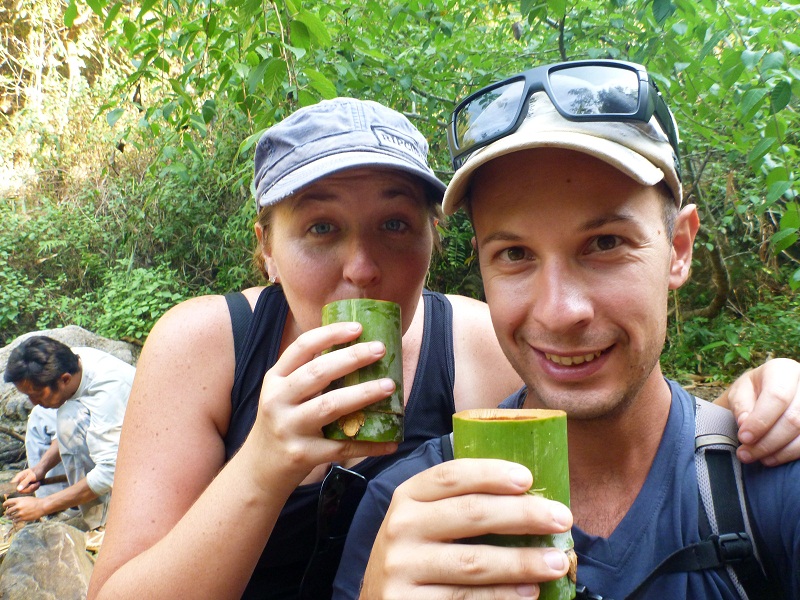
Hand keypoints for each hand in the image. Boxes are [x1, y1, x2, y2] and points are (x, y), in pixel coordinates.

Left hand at [3, 496, 45, 522]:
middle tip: (8, 513)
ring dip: (10, 517)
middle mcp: (18, 506)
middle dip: (7, 513)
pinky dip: (15, 520)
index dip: (4, 505)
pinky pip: (15, 521)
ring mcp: (20, 513)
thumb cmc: (35, 501)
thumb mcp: (26, 498)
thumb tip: (12, 505)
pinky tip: (16, 519)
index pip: (7, 502)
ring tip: (11, 517)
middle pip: (8, 511)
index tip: (5, 506)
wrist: (42, 506)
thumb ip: (18, 501)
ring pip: (11, 517)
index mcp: (19, 500)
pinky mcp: (23, 518)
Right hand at [11, 468, 40, 494]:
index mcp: (19, 477)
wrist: (43, 469)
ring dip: (33, 488)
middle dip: (29, 489)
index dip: (14, 489)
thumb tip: (18, 489)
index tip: (18, 490)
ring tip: (38, 483)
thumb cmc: (37, 471)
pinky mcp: (28, 486)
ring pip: (26, 491)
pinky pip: (30, 491)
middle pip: (20, 490)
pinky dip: (35, 488)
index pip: (12, 485)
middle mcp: (20, 481)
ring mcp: (24, 484)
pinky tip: (38, 483)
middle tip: (36, 484)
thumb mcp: (31, 476)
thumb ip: (24, 482)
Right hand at [247, 321, 398, 489]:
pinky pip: (341, 447)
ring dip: (363, 393)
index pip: (302, 347)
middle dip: (352, 357)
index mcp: (275, 379)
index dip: (330, 334)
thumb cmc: (282, 424)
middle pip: (318, 373)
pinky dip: (369, 445)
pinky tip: (390, 442)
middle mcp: (277, 400)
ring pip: (330, 406)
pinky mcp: (302, 455)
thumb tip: (356, 351)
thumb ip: (309, 375)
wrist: (258, 470)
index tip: (358, 327)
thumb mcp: (283, 394)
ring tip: (390, 386)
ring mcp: (289, 428)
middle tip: (380, 349)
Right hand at [360, 459, 571, 599]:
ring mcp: (402, 568)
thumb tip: (530, 497)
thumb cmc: (417, 552)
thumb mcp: (425, 519)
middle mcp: (401, 527)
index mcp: (408, 496)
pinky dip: (502, 597)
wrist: (380, 598)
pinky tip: (529, 592)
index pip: (452, 475)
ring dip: (522, 562)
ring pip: (473, 562)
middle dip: (523, 515)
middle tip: (562, 519)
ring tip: (556, 562)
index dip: (490, 474)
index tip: (528, 479)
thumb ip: (461, 504)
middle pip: (471, 514)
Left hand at [717, 358, 799, 464]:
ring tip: (756, 457)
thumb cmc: (753, 391)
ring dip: (778, 451)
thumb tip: (746, 425)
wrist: (769, 392)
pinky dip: (789, 454)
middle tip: (745, 453)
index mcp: (783, 371)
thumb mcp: (740, 392)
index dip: (760, 421)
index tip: (744, 438)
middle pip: (793, 419)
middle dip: (767, 441)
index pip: (777, 397)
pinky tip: (772, 458)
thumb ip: (741, 406)